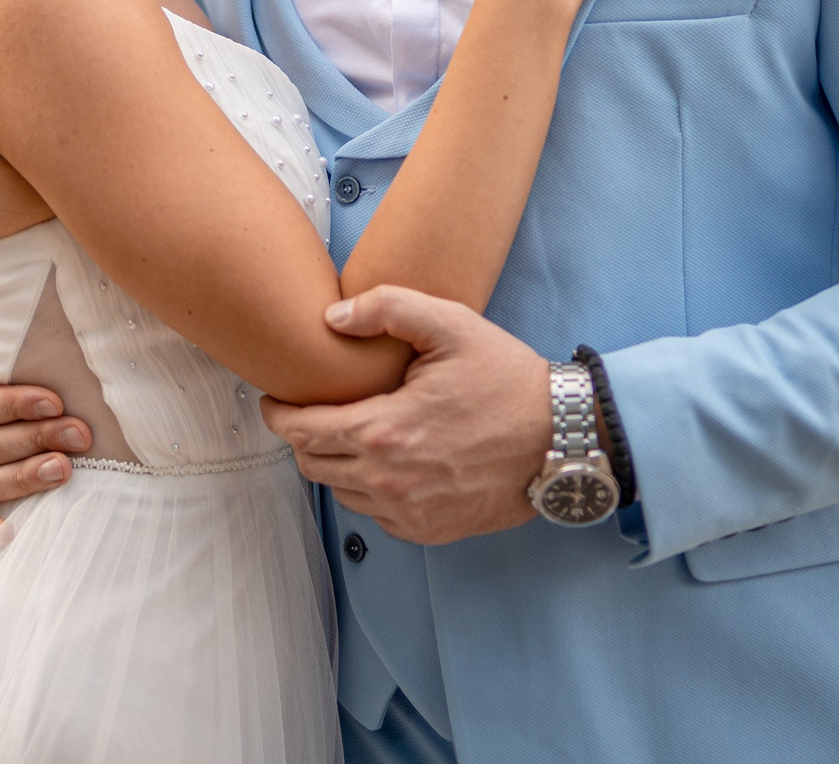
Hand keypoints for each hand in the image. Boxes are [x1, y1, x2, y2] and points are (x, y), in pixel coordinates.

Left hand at [258, 285, 549, 544]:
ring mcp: (409, 512)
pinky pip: (374, 515)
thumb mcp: (451, 325)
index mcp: (384, 430)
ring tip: (346, 434)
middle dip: (300, 437)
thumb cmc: (508, 380)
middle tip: (308, 412)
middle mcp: (389, 480)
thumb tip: (333, 317)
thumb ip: (387, 307)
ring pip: (339, 492)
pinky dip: (366, 490)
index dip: (277, 414)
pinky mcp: (428, 530)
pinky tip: (383, 462)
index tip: (274, 400)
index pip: (300, 431)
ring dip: (333, 464)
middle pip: (311, 465)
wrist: (564, 438)